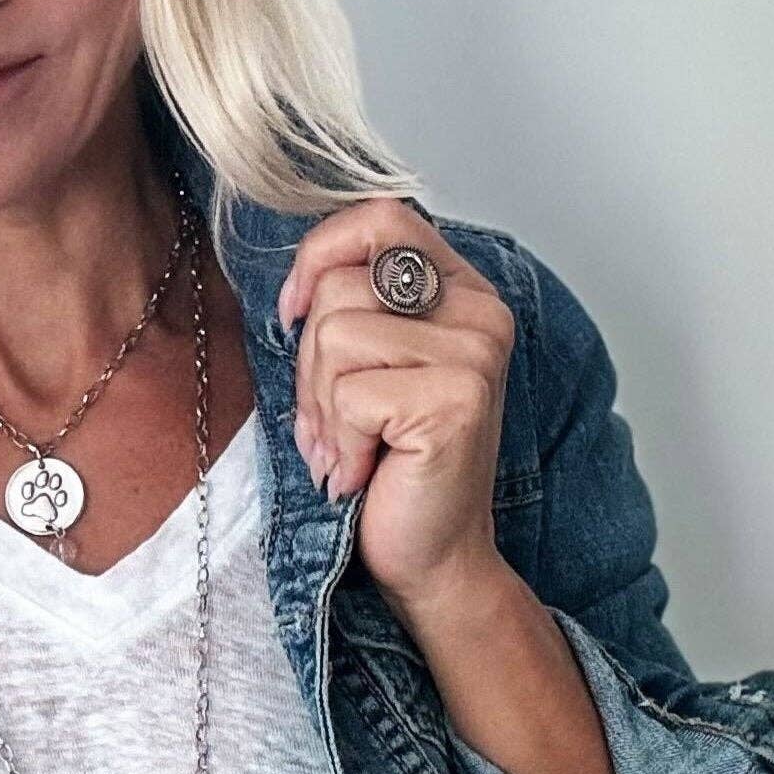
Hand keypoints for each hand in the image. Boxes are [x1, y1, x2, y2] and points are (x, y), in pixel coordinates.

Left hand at [276, 199, 517, 614]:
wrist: (431, 556)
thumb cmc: (390, 467)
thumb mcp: (364, 371)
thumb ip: (349, 311)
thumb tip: (295, 285)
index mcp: (460, 289)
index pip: (380, 216)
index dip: (318, 255)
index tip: (294, 315)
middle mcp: (479, 310)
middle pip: (338, 286)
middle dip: (309, 366)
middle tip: (333, 424)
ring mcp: (475, 351)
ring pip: (335, 336)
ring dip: (321, 409)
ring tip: (350, 449)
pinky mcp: (457, 398)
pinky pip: (350, 393)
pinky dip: (340, 441)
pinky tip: (365, 470)